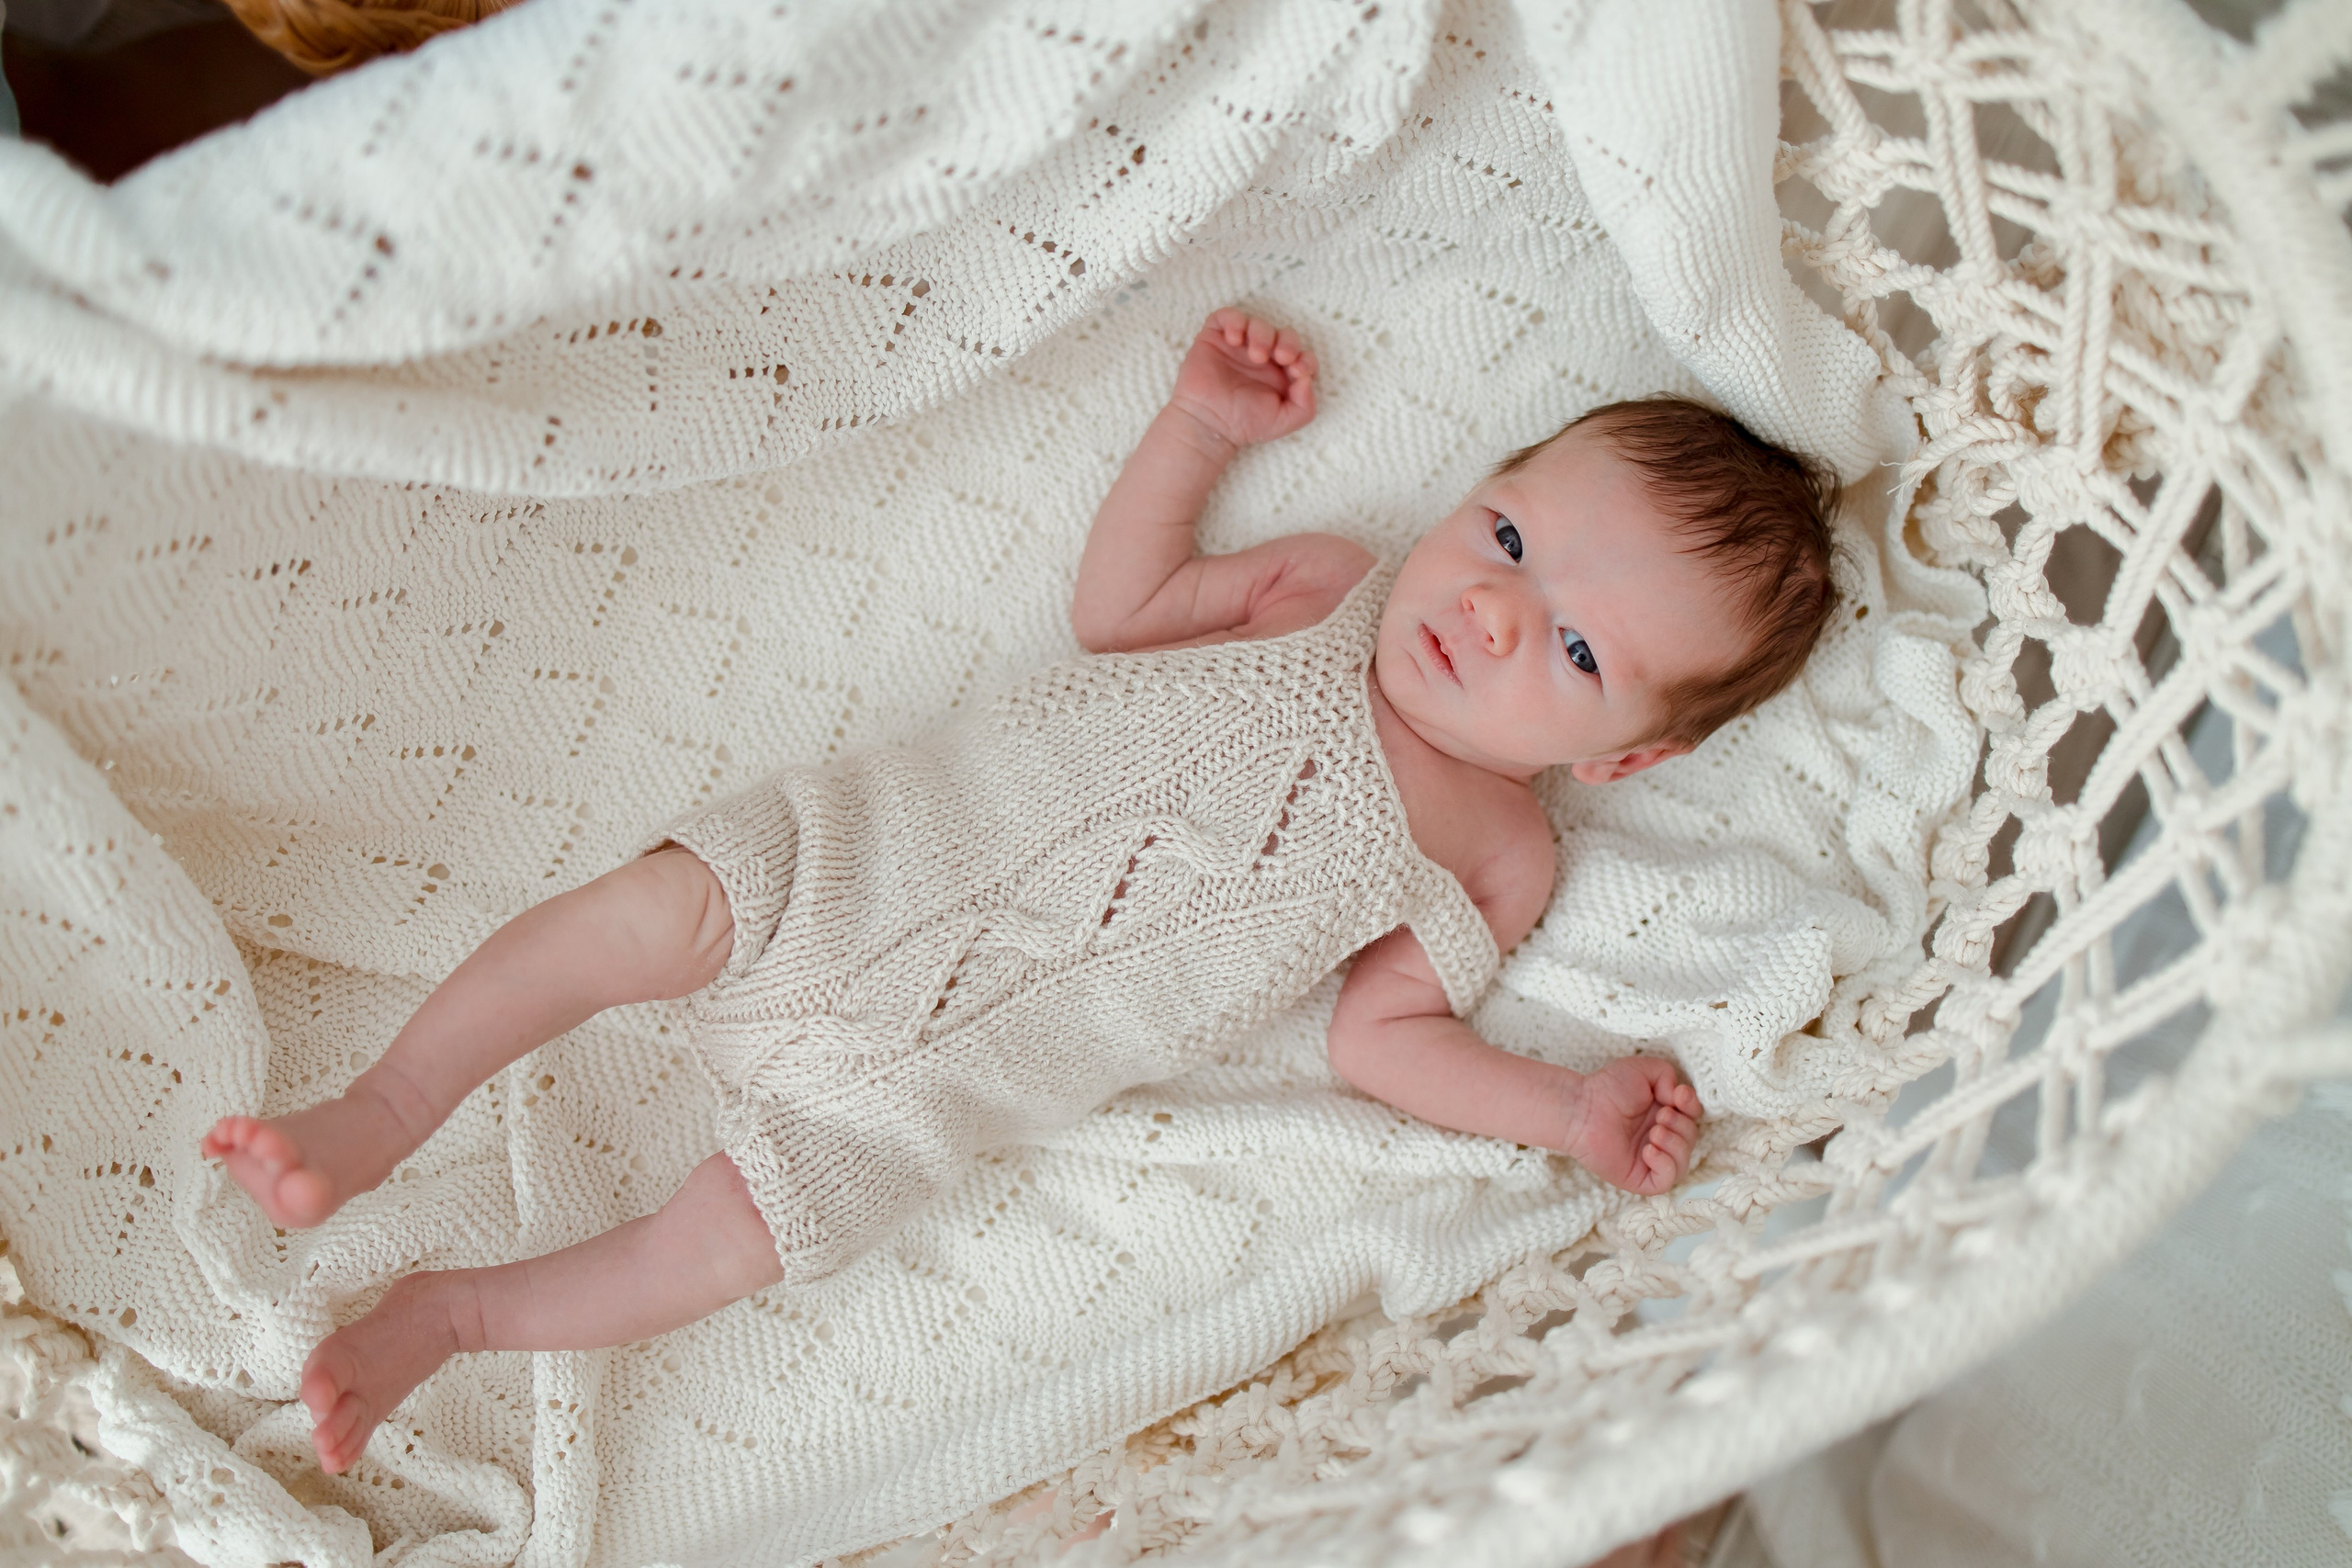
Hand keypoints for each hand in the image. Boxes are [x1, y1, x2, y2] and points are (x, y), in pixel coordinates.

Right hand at [1166, 307, 1317, 452]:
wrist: (1209, 424)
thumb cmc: (1245, 424)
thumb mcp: (1286, 421)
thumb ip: (1306, 404)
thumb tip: (1306, 377)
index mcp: (1281, 373)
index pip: (1301, 355)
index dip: (1305, 358)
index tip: (1297, 370)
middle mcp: (1263, 357)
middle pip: (1284, 334)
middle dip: (1288, 342)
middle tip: (1282, 357)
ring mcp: (1239, 346)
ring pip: (1257, 323)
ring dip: (1262, 334)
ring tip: (1256, 355)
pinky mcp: (1215, 338)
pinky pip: (1227, 316)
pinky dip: (1234, 321)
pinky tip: (1235, 339)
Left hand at [1559, 1057, 1701, 1195]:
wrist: (1582, 1108)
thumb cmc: (1607, 1088)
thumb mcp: (1645, 1069)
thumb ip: (1669, 1075)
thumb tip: (1680, 1098)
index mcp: (1663, 1114)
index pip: (1692, 1117)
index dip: (1693, 1107)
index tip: (1679, 1095)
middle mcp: (1658, 1138)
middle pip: (1690, 1139)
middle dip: (1681, 1126)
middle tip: (1659, 1116)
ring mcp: (1649, 1159)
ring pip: (1683, 1163)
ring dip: (1676, 1145)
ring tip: (1654, 1131)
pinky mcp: (1638, 1177)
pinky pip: (1666, 1181)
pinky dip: (1665, 1165)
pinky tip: (1649, 1150)